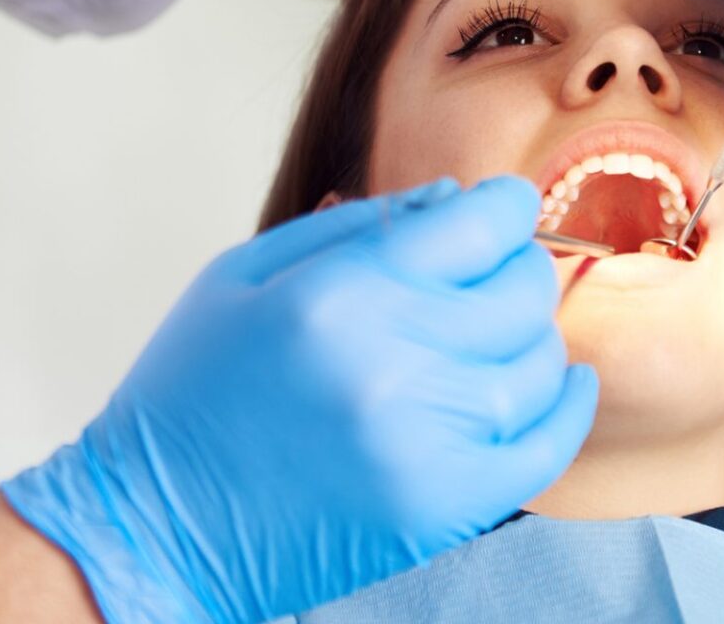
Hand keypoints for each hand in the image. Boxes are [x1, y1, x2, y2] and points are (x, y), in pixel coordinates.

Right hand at [1, 176, 597, 622]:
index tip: (502, 208)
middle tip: (496, 271)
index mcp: (337, 290)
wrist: (157, 524)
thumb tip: (451, 198)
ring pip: (539, 361)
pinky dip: (566, 408)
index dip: (505, 205)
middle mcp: (391, 360)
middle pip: (521, 288)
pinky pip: (546, 446)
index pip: (479, 223)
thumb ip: (352, 226)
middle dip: (519, 265)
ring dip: (532, 335)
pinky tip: (559, 383)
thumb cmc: (190, 394)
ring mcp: (424, 439)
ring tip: (498, 334)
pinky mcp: (442, 506)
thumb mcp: (241, 275)